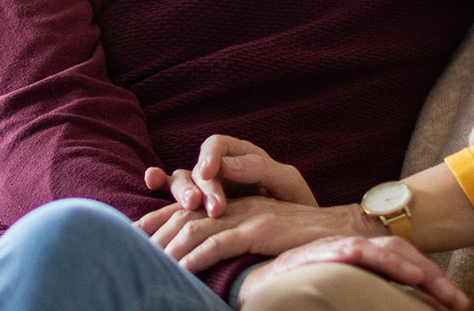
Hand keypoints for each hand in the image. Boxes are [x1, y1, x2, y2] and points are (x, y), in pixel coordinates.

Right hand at [140, 134, 314, 218]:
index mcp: (241, 155)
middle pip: (197, 167)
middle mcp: (219, 169)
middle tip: (212, 207)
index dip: (210, 157)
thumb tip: (226, 164)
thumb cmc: (297, 205)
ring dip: (182, 193)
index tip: (210, 173)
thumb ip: (260, 169)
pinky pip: (172, 196)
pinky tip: (151, 181)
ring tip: (192, 207)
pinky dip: (159, 185)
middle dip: (200, 185)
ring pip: (181, 181)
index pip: (217, 146)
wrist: (299, 233)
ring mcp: (205, 188)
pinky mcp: (197, 209)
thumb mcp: (287, 184)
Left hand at [148, 195, 377, 271]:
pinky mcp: (261, 229)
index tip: (133, 231)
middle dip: (154, 230)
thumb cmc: (305, 238)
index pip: (188, 207)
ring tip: (148, 263)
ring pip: (196, 225)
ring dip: (169, 246)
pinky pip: (221, 242)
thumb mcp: (264, 233)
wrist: (345, 231)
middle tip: (128, 246)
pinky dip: (197, 257)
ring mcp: (248, 214)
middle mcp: (238, 203)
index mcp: (236, 201)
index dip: (158, 216)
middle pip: (184, 213)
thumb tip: (208, 252)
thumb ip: (237, 236)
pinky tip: (180, 271)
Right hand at [235, 236, 468, 310]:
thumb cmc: (288, 285)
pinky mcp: (319, 252)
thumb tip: (386, 304)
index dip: (432, 279)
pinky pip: (357, 254)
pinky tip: (405, 272)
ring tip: (444, 293)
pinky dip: (384, 262)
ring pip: (386, 252)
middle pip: (403, 254)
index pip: (403, 260)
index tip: (456, 304)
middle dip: (435, 279)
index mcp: (358, 255)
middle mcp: (351, 247)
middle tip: (460, 303)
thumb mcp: (334, 288)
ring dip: (418, 270)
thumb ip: (358, 292)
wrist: (247, 277)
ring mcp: (336, 247)